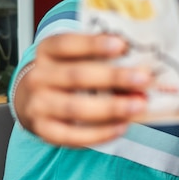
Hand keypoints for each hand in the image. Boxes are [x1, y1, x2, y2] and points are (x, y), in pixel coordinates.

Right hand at [14, 33, 152, 146]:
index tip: (122, 45)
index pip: (67, 44)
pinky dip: (100, 133)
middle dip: (114, 77)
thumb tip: (140, 66)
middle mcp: (38, 77)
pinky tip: (122, 125)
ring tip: (139, 105)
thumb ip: (103, 56)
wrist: (35, 98)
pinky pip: (72, 136)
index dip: (94, 44)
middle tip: (144, 78)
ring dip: (111, 107)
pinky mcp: (43, 130)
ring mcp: (38, 105)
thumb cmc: (68, 70)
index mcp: (47, 50)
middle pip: (76, 76)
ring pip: (75, 108)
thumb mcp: (78, 56)